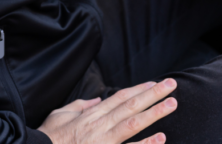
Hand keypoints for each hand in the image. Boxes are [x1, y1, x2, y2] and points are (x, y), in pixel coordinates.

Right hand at [36, 78, 177, 143]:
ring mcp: (104, 141)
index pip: (120, 98)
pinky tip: (161, 137)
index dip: (138, 89)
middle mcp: (100, 124)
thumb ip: (80, 106)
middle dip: (153, 94)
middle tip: (172, 85)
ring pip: (134, 123)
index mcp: (91, 114)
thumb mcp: (61, 115)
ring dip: (155, 113)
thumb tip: (96, 99)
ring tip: (172, 104)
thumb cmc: (49, 137)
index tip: (154, 83)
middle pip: (131, 105)